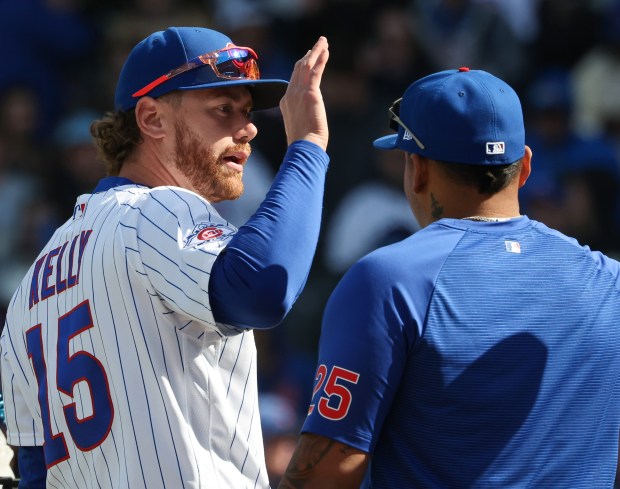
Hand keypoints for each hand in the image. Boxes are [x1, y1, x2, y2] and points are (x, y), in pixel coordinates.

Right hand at [280, 36, 329, 150]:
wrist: (304, 146)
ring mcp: (298, 93)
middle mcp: (290, 94)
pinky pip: (315, 71)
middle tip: (317, 45)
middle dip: (309, 55)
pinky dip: (321, 59)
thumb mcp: (300, 126)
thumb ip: (302, 117)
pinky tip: (326, 51)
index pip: (293, 79)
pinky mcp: (310, 93)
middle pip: (298, 68)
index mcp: (286, 102)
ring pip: (306, 65)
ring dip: (316, 51)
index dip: (301, 66)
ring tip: (323, 41)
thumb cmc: (304, 142)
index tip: (309, 57)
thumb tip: (308, 120)